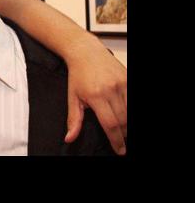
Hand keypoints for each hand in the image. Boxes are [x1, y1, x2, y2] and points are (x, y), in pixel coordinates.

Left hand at [65, 39, 126, 154]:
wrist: (86, 52)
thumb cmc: (78, 75)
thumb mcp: (72, 97)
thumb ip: (73, 119)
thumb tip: (69, 138)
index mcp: (95, 96)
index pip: (110, 124)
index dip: (116, 140)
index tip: (120, 150)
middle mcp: (111, 89)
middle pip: (124, 120)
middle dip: (124, 135)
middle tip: (123, 144)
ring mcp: (122, 83)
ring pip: (131, 110)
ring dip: (130, 125)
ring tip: (126, 133)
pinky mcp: (128, 78)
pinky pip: (133, 98)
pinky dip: (132, 110)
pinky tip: (128, 118)